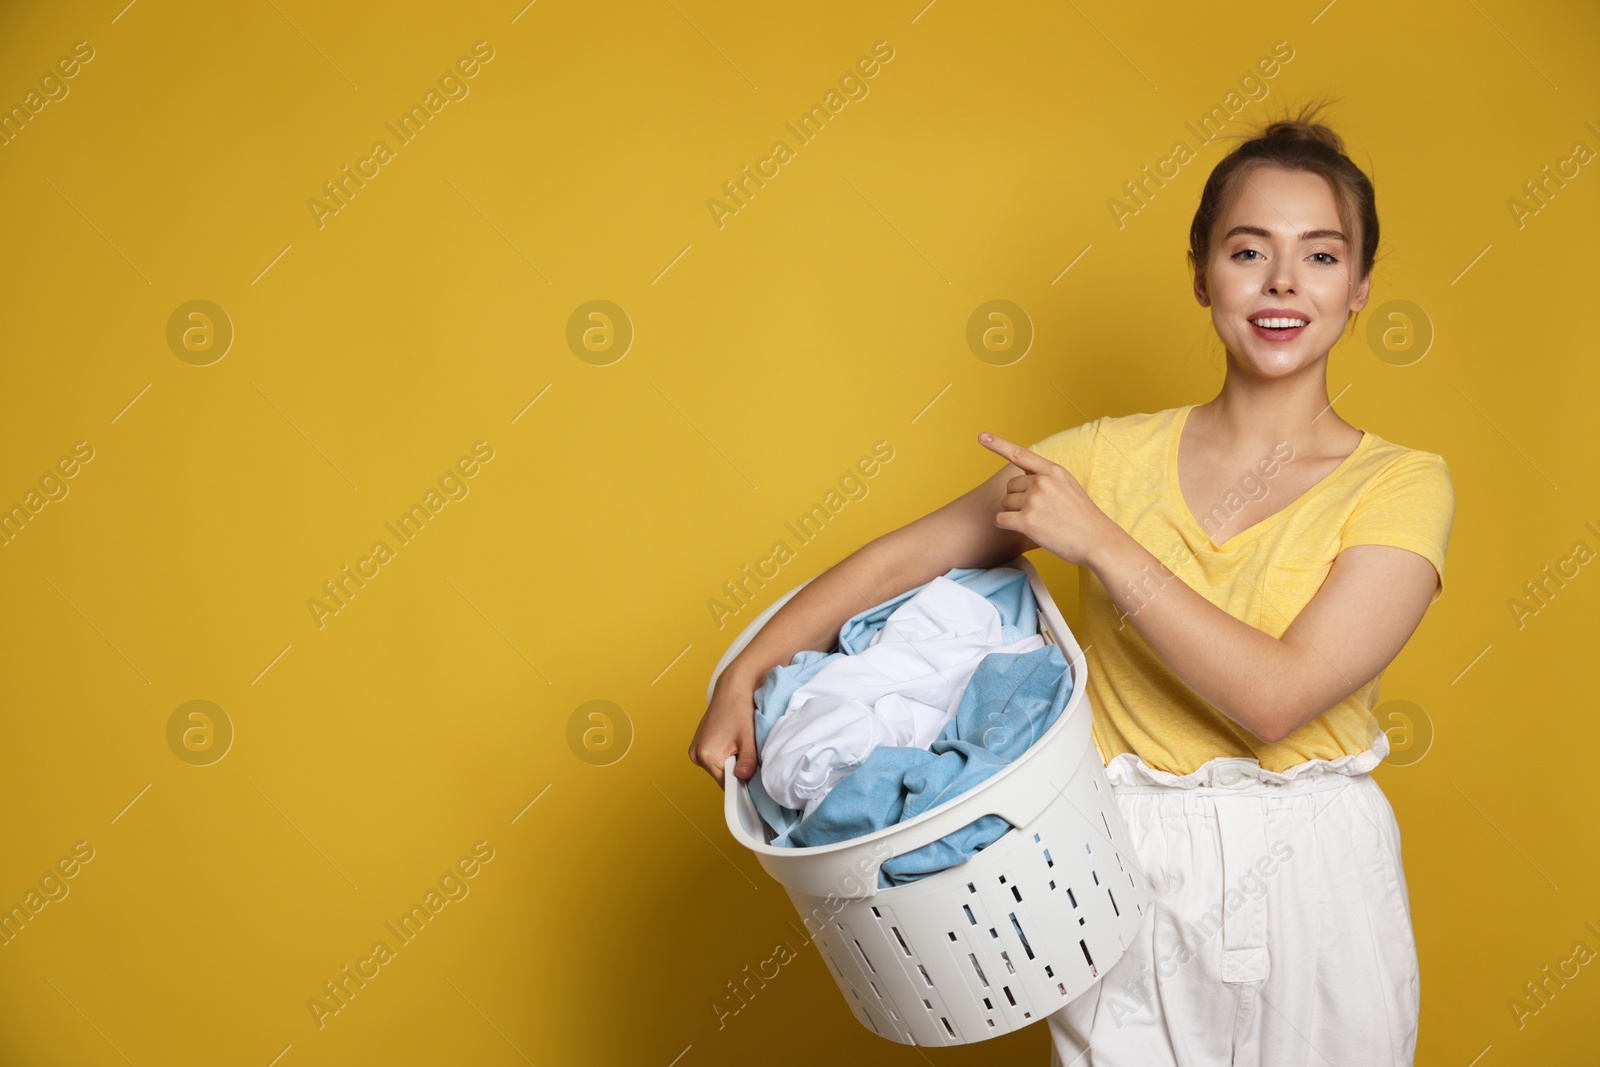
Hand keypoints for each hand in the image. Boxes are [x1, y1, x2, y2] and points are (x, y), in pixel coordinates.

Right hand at [687, 671, 759, 789]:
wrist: (732, 688)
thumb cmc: (740, 709)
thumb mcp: (748, 737)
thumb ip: (747, 761)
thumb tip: (744, 778)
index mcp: (707, 755)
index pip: (726, 785)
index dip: (742, 782)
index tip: (752, 772)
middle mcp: (696, 755)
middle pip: (722, 777)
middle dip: (736, 770)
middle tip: (747, 752)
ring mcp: (695, 750)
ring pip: (718, 768)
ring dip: (731, 762)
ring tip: (739, 744)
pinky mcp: (697, 745)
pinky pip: (714, 759)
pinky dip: (724, 755)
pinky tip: (732, 741)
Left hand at [977, 432, 1116, 568]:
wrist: (1098, 541)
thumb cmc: (1083, 518)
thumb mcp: (1069, 487)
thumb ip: (1047, 479)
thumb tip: (1023, 478)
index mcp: (1053, 471)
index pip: (1021, 454)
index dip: (999, 445)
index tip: (982, 437)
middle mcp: (1042, 482)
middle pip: (1010, 486)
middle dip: (1018, 499)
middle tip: (1040, 512)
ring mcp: (1034, 500)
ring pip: (1006, 503)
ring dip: (1015, 514)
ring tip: (1040, 522)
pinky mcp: (1027, 520)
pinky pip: (1001, 520)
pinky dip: (1007, 525)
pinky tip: (1025, 530)